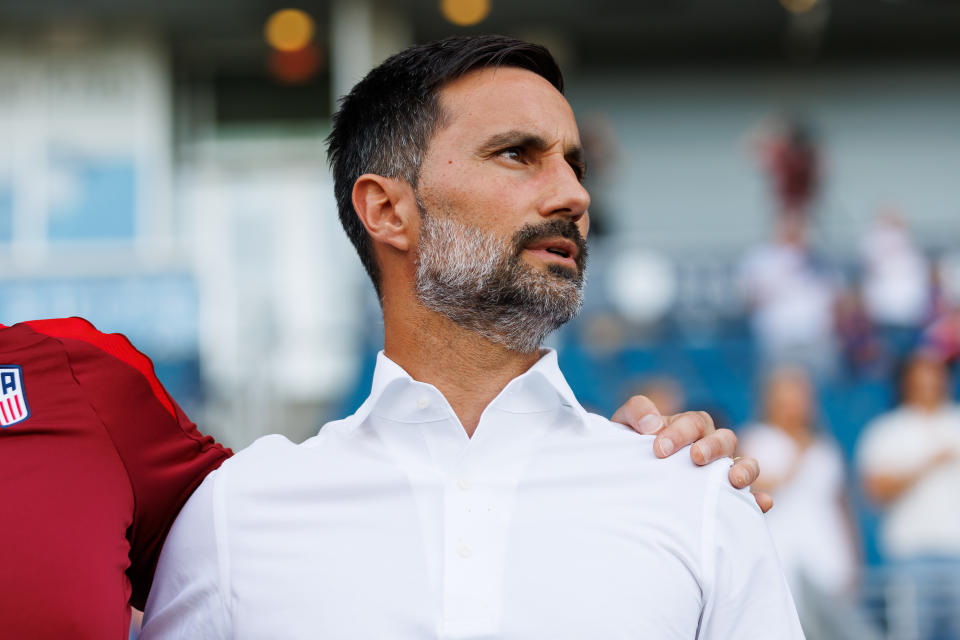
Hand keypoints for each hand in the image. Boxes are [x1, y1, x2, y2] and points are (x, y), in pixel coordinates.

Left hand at [610, 395, 772, 512]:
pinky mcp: (728, 499)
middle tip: (695, 457)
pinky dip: (759, 498)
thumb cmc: (629, 450)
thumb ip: (636, 413)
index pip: (694, 422)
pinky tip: (761, 504)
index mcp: (688, 427)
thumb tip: (652, 423)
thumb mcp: (625, 427)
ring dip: (744, 468)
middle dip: (711, 446)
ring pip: (745, 463)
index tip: (659, 449)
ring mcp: (722, 472)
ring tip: (733, 479)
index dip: (680, 432)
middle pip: (724, 438)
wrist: (626, 482)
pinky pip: (752, 498)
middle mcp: (710, 446)